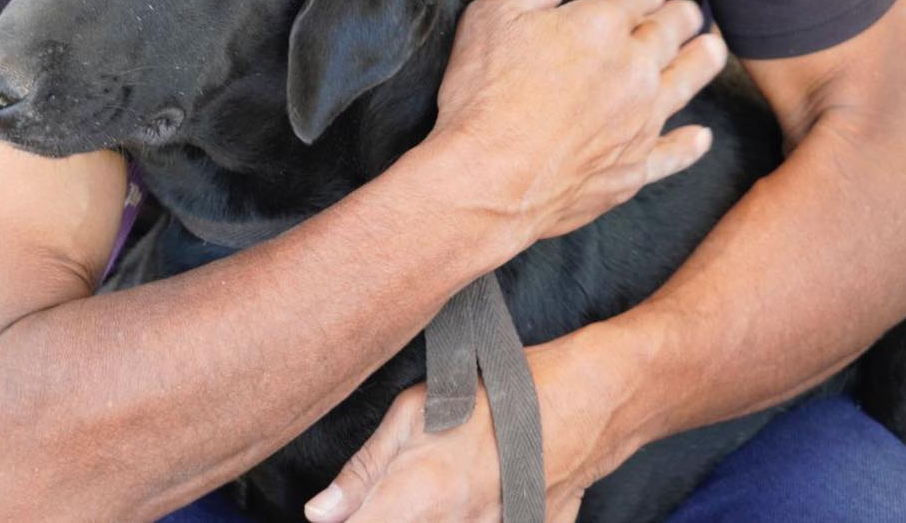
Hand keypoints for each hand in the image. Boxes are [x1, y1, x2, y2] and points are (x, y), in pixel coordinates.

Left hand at [301, 339, 634, 522]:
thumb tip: (318, 515)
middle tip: (402, 489)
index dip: (346, 522)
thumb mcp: (417, 411)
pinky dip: (471, 518)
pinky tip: (471, 498)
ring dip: (428, 517)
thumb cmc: (497, 394)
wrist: (587, 401)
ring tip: (437, 490)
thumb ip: (365, 468)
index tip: (340, 516)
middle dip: (386, 515)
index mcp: (417, 500)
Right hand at [426, 0, 726, 248]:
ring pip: (686, 82)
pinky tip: (700, 139)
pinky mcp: (634, 167)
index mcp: (601, 25)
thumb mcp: (492, 19)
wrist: (491, 178)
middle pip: (670, 32)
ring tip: (714, 51)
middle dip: (680, 17)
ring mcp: (639, 120)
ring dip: (703, 62)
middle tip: (688, 13)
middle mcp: (633, 68)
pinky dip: (689, 145)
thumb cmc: (486, 94)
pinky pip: (673, 152)